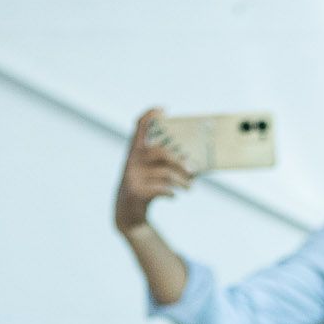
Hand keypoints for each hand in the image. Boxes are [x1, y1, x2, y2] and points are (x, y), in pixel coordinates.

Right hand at [113, 108, 193, 231]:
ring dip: (182, 181)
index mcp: (135, 151)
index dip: (149, 115)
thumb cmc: (145, 189)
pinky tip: (174, 196)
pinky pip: (161, 188)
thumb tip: (195, 164)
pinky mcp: (136, 191)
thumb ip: (167, 165)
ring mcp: (132, 176)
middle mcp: (131, 160)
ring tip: (189, 187)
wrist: (127, 214)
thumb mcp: (151, 173)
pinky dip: (171, 192)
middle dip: (180, 161)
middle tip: (194, 169)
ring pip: (165, 173)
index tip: (163, 109)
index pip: (139, 127)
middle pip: (160, 152)